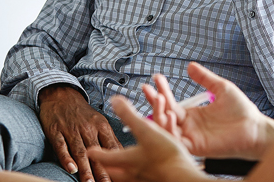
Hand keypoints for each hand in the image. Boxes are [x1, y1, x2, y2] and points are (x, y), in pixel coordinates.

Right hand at [38, 84, 121, 181]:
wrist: (61, 94)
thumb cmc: (82, 112)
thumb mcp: (99, 121)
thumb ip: (109, 138)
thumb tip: (122, 156)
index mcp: (101, 126)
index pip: (111, 147)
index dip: (117, 162)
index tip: (121, 176)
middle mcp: (88, 128)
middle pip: (97, 153)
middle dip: (102, 172)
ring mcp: (71, 130)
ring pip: (80, 152)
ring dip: (86, 169)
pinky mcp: (56, 131)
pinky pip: (62, 146)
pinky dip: (66, 158)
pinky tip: (71, 169)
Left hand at [87, 96, 208, 181]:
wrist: (183, 177)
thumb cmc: (165, 155)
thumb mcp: (146, 129)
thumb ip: (129, 115)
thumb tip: (114, 100)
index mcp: (128, 160)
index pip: (107, 157)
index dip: (97, 153)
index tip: (90, 151)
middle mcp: (134, 173)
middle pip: (115, 173)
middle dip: (108, 168)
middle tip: (104, 165)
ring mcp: (146, 180)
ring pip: (129, 179)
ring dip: (123, 173)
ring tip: (123, 170)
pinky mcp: (157, 181)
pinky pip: (146, 178)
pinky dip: (142, 175)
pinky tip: (147, 173)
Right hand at [142, 62, 273, 159]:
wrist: (254, 127)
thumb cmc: (241, 110)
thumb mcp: (221, 88)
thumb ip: (205, 78)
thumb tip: (190, 65)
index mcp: (193, 114)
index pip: (171, 102)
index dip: (162, 90)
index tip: (156, 77)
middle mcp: (189, 126)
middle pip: (164, 114)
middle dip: (154, 101)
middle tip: (147, 88)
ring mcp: (191, 137)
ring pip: (166, 128)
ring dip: (158, 114)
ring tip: (158, 98)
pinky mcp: (196, 146)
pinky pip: (176, 140)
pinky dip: (168, 129)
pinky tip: (167, 115)